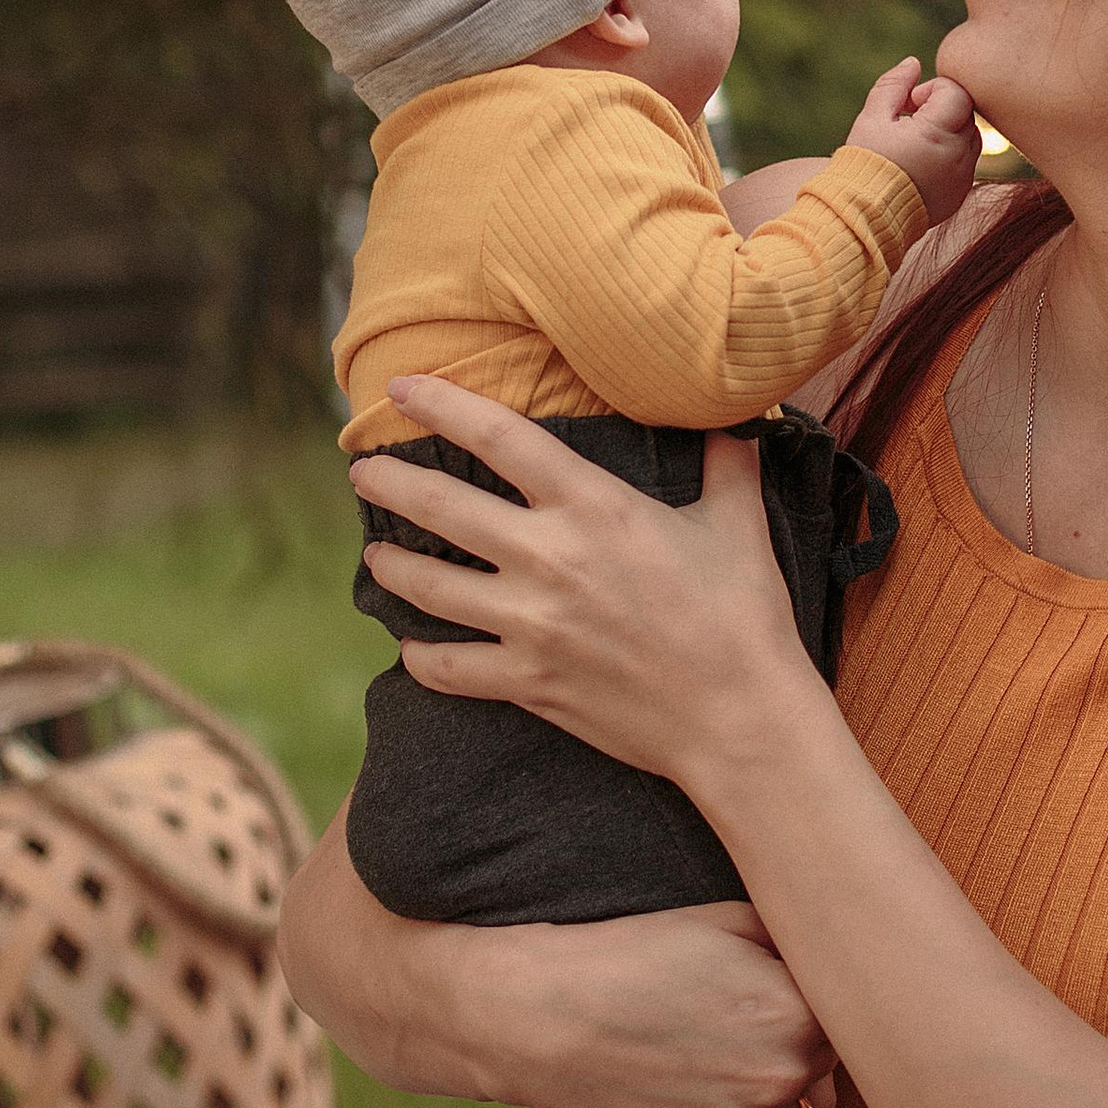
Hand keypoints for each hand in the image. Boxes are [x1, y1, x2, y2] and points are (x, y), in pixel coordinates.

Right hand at [279, 834, 837, 1107]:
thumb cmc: (634, 955)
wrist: (541, 1015)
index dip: (817, 1010)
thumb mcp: (728, 920)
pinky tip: (700, 1102)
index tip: (785, 1001)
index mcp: (801, 1016)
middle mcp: (784, 1084)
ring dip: (774, 1103)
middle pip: (827, 1078)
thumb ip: (802, 943)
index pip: (851, 1025)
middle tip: (743, 1032)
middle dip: (800, 1056)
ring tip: (715, 1065)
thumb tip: (851, 957)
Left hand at [350, 376, 817, 795]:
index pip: (499, 437)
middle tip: (363, 472)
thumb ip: (725, 461)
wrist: (741, 717)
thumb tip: (735, 415)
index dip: (442, 405)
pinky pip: (448, 667)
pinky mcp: (528, 682)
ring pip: (428, 586)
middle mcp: (550, 558)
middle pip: (440, 506)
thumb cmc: (743, 615)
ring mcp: (532, 624)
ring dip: (390, 565)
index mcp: (595, 507)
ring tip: (375, 554)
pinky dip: (420, 655)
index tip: (400, 390)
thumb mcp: (738, 521)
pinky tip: (412, 645)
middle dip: (389, 484)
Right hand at [845, 58, 981, 228]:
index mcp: (937, 134)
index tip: (909, 104)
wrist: (863, 216)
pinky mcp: (960, 195)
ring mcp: (962, 178)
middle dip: (941, 109)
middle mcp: (958, 157)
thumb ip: (893, 85)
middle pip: (966, 114)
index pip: (957, 93)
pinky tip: (920, 164)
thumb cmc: (865, 163)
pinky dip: (950, 156)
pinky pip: (966, 164)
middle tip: (909, 120)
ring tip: (914, 142)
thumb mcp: (872, 117)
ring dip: (948, 131)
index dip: (933, 90)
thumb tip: (914, 63)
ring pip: (970, 138)